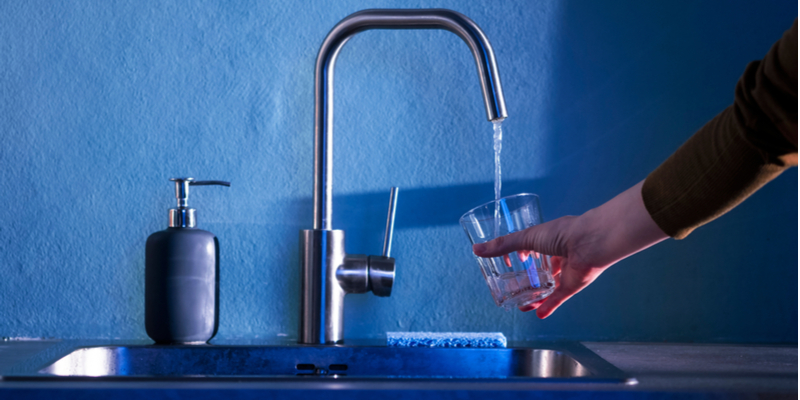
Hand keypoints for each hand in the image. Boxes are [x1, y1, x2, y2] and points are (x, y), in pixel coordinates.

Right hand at [473, 181, 667, 318]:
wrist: (590, 242)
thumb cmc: (561, 233)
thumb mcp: (527, 238)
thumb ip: (502, 246)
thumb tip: (476, 249)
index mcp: (548, 240)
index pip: (531, 250)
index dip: (520, 256)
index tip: (507, 264)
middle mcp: (557, 255)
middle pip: (539, 271)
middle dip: (526, 281)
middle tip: (511, 289)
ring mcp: (565, 271)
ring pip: (548, 286)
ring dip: (535, 296)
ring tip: (521, 305)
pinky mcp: (572, 285)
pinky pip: (559, 298)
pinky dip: (549, 306)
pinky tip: (538, 314)